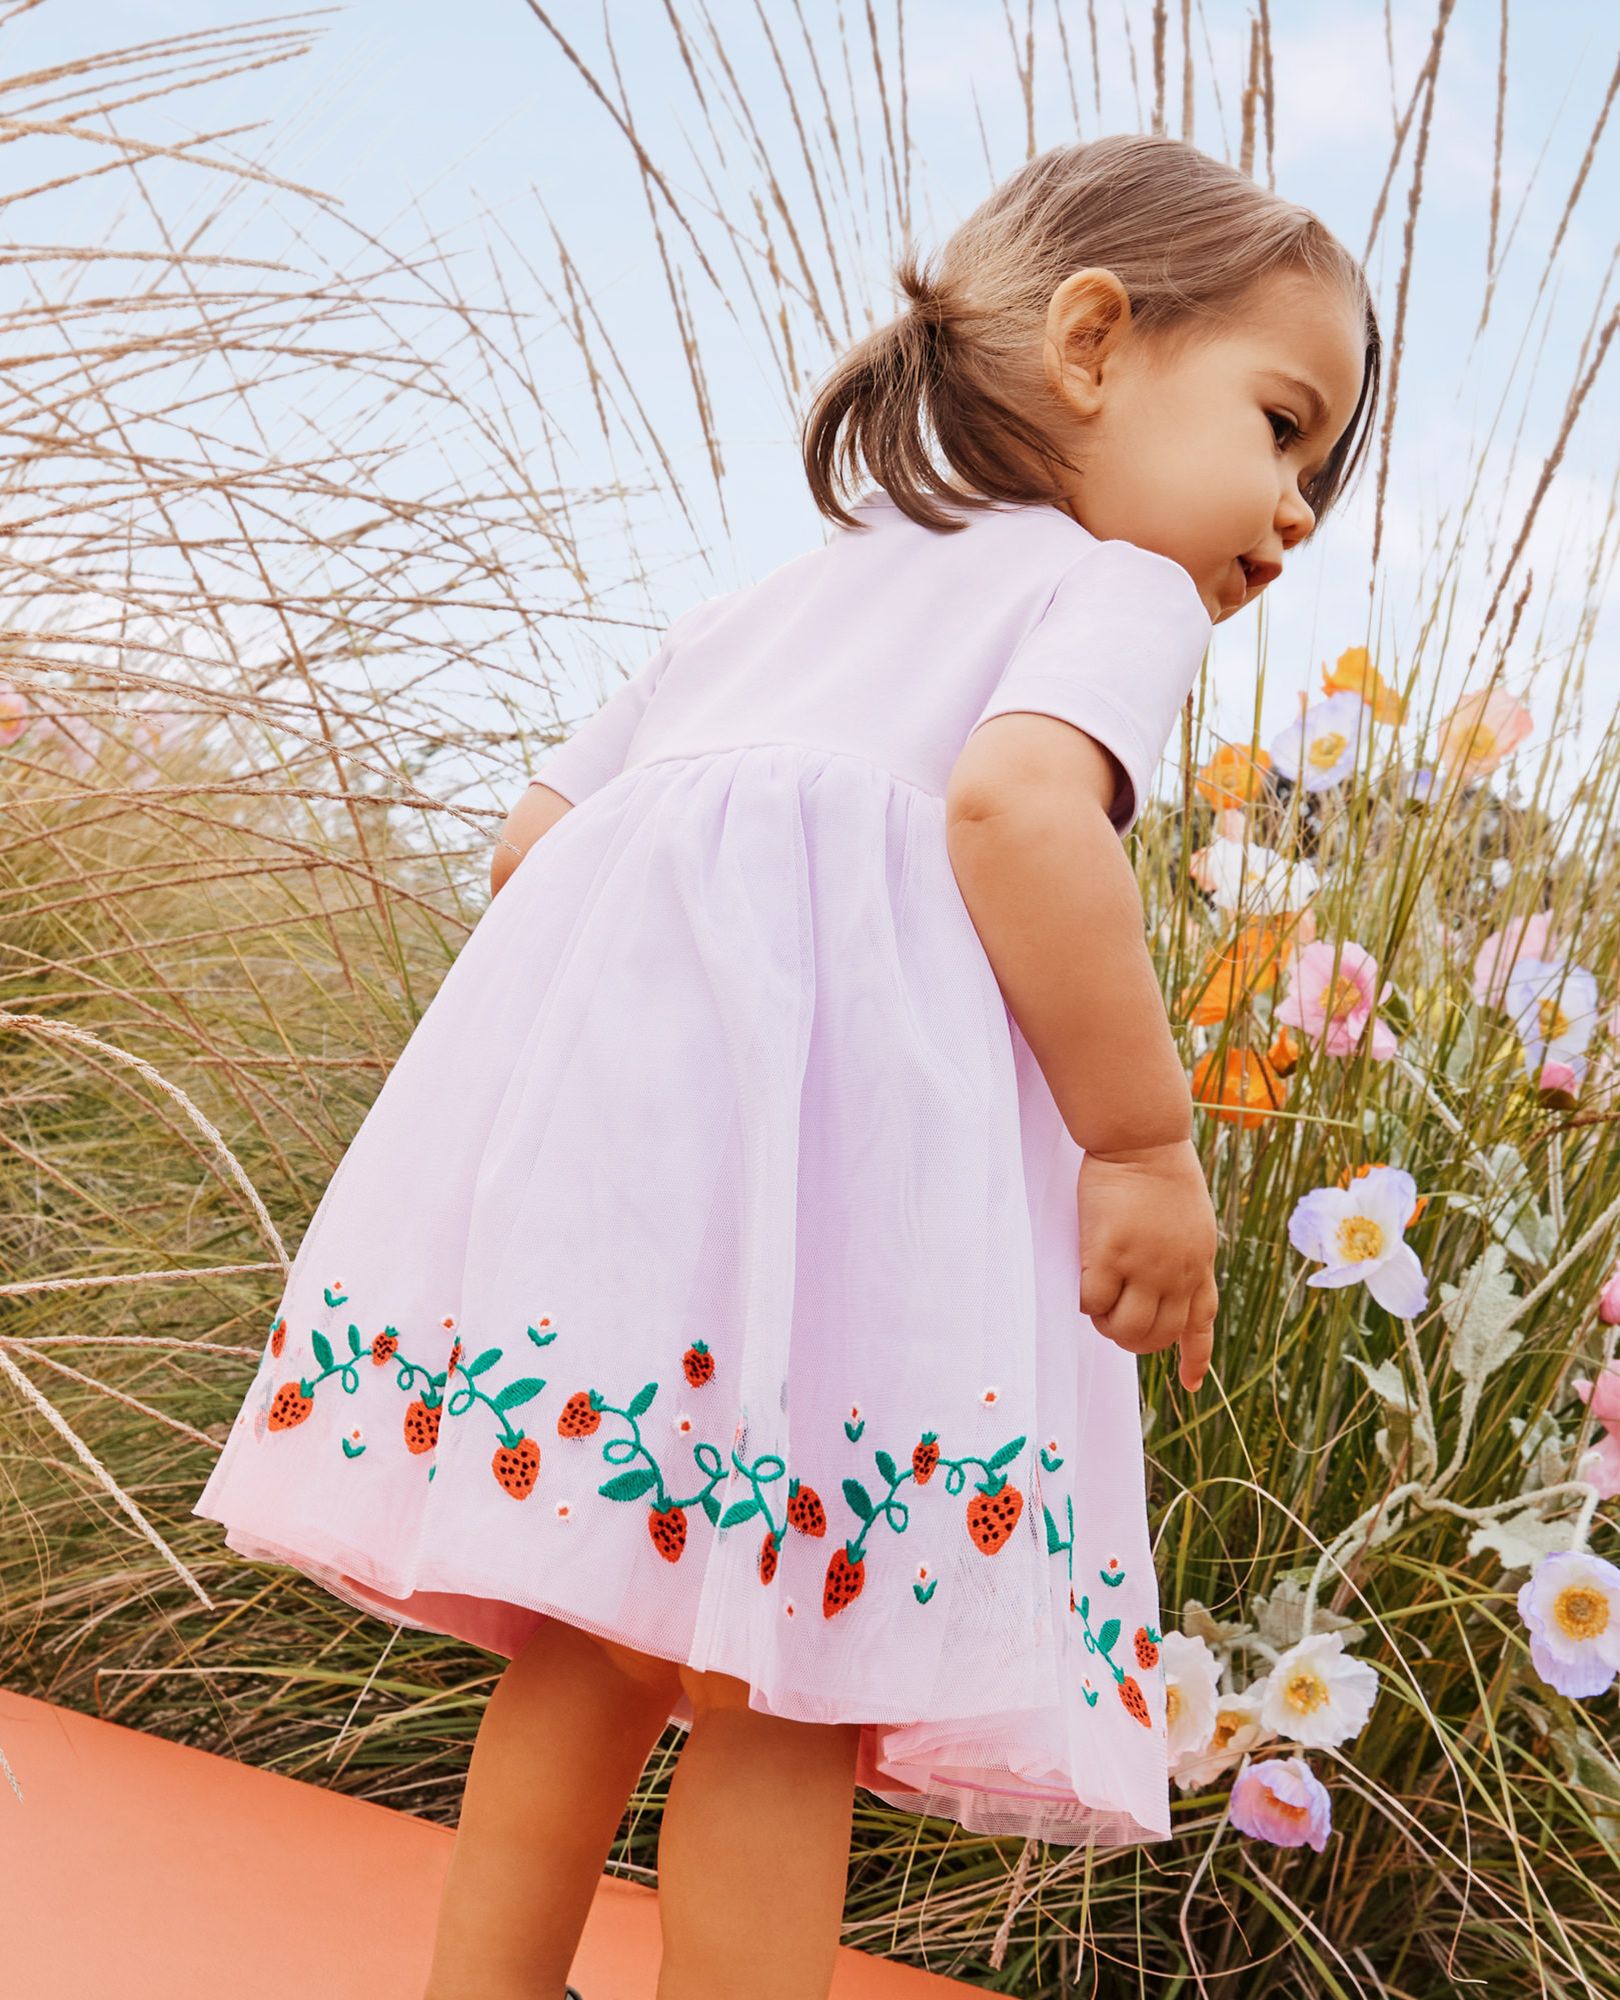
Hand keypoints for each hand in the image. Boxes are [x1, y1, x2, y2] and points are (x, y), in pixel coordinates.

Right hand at [1076, 1138, 1218, 1392]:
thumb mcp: (1191, 1220)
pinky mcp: (1110, 1255)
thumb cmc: (1160, 1169)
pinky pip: (1092, 1303)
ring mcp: (1145, 1267)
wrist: (1143, 1140)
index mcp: (1199, 1264)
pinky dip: (1085, 1303)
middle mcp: (1178, 1274)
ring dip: (1107, 1326)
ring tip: (1097, 1304)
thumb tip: (1160, 1286)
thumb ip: (1181, 1254)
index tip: (1191, 1385)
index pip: (1201, 1322)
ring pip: (1126, 1329)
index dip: (1195, 1357)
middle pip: (1157, 1335)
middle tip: (1111, 1319)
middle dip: (1132, 1339)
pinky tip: (1081, 1283)